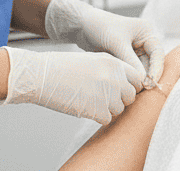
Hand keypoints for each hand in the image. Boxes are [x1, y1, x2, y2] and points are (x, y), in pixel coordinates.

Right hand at [0, 47, 143, 124]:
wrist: (42, 76)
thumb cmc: (62, 67)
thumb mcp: (91, 60)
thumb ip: (111, 71)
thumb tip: (124, 84)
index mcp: (114, 63)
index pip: (137, 77)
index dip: (130, 85)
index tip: (121, 90)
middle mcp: (115, 77)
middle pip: (131, 95)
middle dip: (120, 99)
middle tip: (102, 98)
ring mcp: (108, 94)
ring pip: (119, 109)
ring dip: (107, 109)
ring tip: (88, 100)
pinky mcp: (98, 110)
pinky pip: (107, 119)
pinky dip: (96, 117)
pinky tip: (83, 107)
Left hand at [45, 0, 166, 86]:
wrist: (81, 25)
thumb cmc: (100, 26)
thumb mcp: (117, 42)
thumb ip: (130, 61)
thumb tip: (143, 80)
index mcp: (147, 33)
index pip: (158, 54)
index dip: (156, 69)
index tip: (149, 83)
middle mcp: (143, 42)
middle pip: (151, 64)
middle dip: (146, 77)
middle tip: (139, 91)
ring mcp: (134, 52)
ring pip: (141, 71)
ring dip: (136, 79)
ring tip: (130, 90)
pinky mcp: (124, 59)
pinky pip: (130, 72)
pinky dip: (128, 79)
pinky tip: (123, 86)